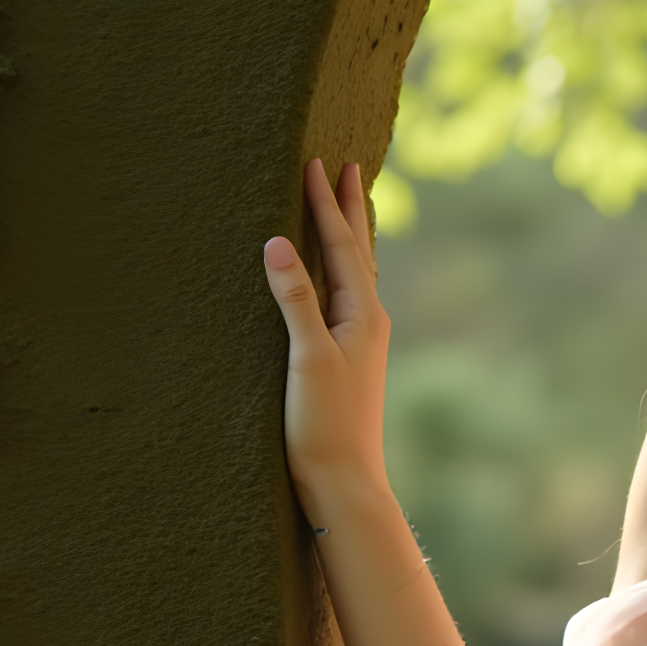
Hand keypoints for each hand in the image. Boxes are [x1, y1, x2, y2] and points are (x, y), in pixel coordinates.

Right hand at [263, 160, 391, 506]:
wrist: (345, 483)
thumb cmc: (324, 424)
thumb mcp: (305, 357)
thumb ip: (293, 299)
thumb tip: (277, 241)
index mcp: (362, 314)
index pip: (340, 245)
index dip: (326, 204)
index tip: (317, 163)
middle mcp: (369, 322)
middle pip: (357, 251)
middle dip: (350, 209)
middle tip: (349, 167)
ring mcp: (361, 342)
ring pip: (355, 274)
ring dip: (349, 237)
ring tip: (348, 209)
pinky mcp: (347, 361)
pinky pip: (344, 299)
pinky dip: (339, 274)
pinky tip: (334, 282)